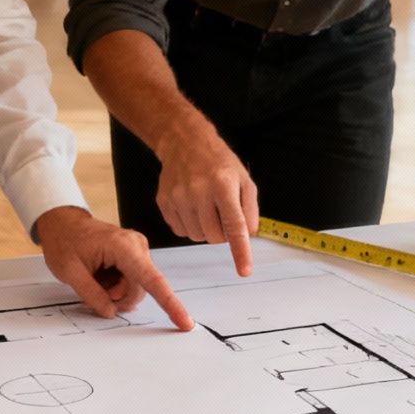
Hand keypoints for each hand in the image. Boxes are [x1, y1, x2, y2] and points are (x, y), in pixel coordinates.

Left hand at [35, 207, 194, 330]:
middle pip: (140, 290)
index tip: (185, 323)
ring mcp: (138, 250)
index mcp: (123, 247)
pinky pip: (132, 282)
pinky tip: (102, 277)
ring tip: (96, 280)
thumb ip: (92, 295)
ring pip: (136, 288)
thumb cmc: (65, 242)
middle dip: (118, 299)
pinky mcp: (135, 255)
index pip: (152, 280)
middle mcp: (137, 246)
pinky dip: (116, 287)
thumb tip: (110, 312)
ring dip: (116, 293)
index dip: (170, 304)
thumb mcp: (70, 272)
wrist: (62, 224)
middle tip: (94, 292)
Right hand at [153, 123, 259, 275]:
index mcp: (223, 184)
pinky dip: (190, 225)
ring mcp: (178, 197)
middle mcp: (198, 191)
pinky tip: (192, 206)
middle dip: (223, 233)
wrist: (184, 143)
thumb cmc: (218, 162)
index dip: (240, 251)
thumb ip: (250, 209)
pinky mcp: (164, 202)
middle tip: (222, 214)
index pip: (234, 225)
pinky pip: (181, 231)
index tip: (245, 270)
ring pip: (197, 236)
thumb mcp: (244, 179)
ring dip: (206, 229)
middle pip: (215, 237)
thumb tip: (249, 236)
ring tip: (206, 207)